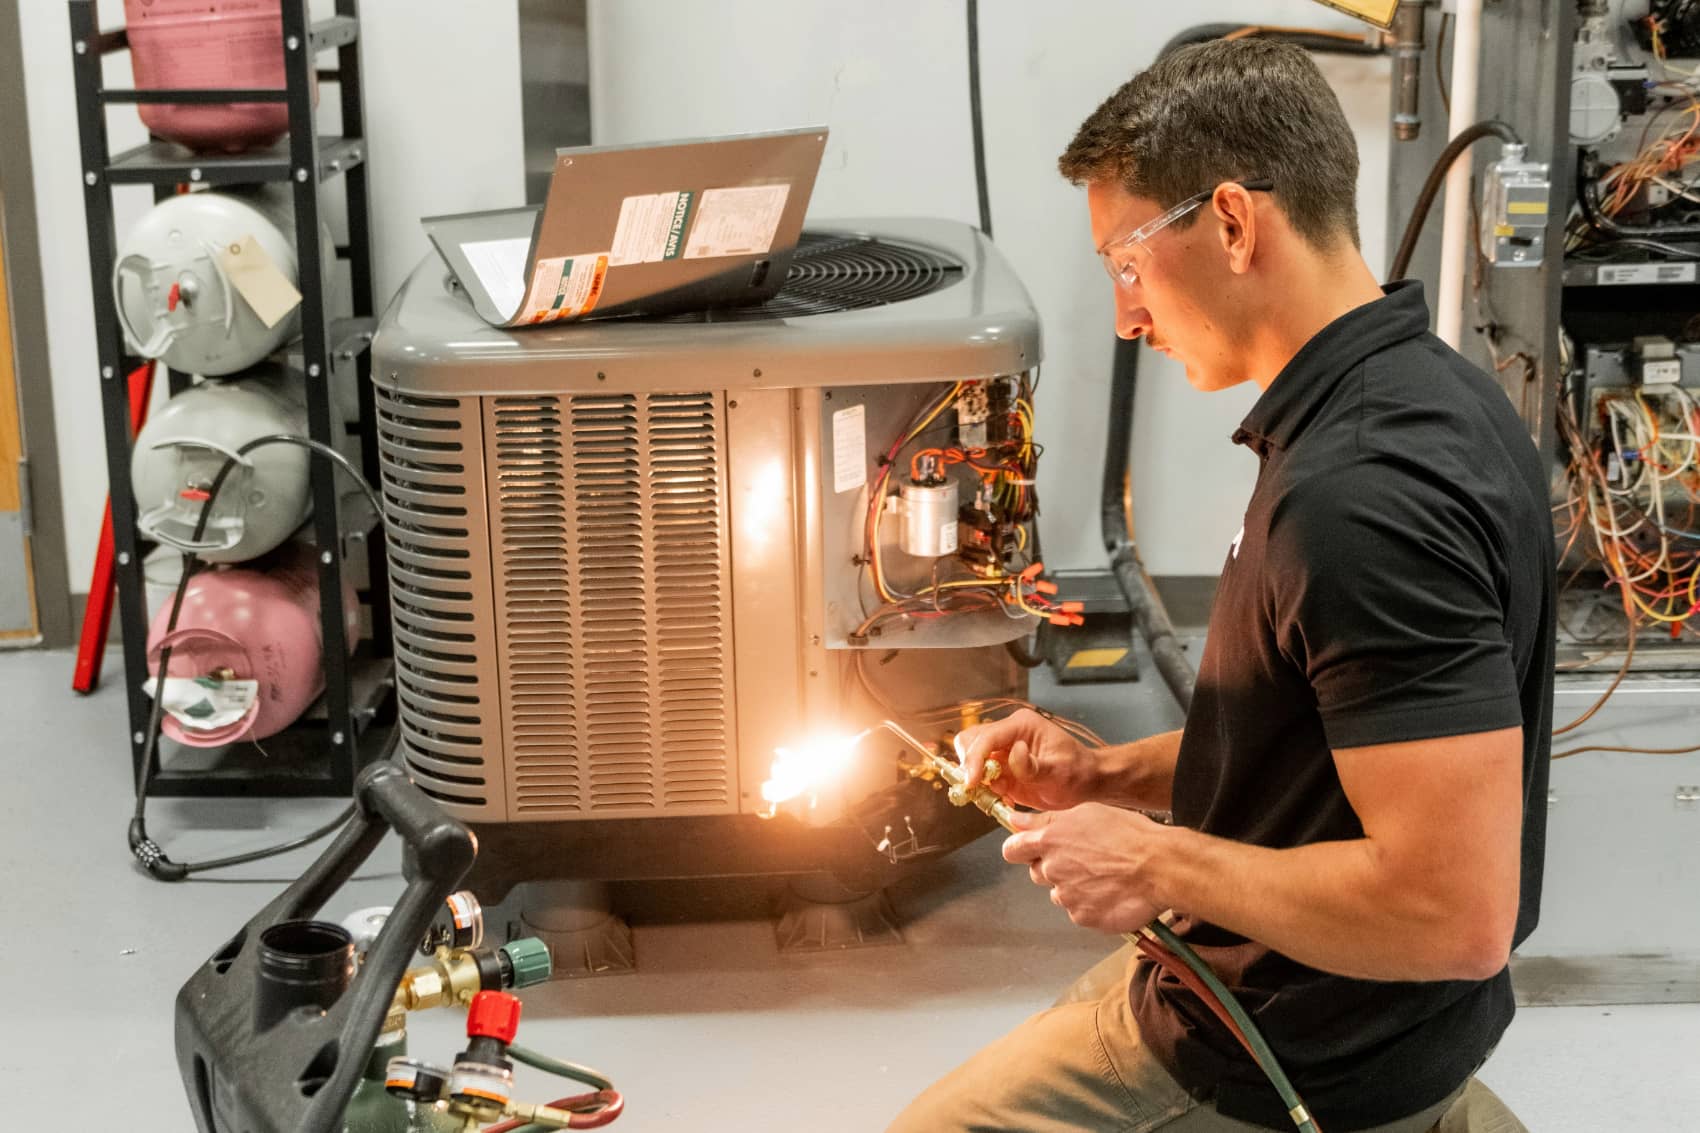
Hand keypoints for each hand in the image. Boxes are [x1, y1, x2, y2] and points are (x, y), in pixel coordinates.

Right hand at [954, 708, 1096, 810]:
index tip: (972, 782)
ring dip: (974, 778)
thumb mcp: (1059, 770)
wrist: (1086, 782)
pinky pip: (982, 777)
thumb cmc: (1078, 771)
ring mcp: (1003, 751)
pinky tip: (1004, 799)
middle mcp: (1008, 734)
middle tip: (976, 787)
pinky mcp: (1002, 769)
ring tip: (991, 794)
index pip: (987, 737)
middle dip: (968, 765)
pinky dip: (984, 790)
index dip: (975, 758)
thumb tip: (1014, 753)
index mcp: (1021, 725)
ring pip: (971, 757)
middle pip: (970, 741)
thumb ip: (1034, 765)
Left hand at [1001, 804, 1169, 933]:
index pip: (1012, 850)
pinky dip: (1091, 905)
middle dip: (1054, 867)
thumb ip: (1044, 820)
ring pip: (1060, 893)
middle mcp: (1053, 870)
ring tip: (1104, 877)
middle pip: (1038, 872)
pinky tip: (1111, 893)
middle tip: (1084, 859)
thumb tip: (1015, 820)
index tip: (1029, 848)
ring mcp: (1067, 897)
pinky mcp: (1083, 917)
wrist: (1159, 866)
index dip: (1019, 849)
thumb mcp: (1085, 813)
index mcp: (1050, 841)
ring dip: (1074, 887)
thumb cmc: (1128, 834)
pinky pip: (1079, 912)